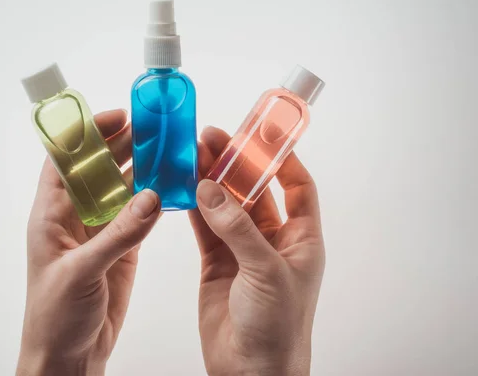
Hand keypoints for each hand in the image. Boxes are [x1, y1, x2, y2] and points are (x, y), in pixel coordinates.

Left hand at [17, 109, 160, 375]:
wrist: (68, 355)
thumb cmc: (54, 316)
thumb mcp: (82, 271)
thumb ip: (119, 234)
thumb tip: (152, 197)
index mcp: (51, 215)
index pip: (65, 160)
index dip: (87, 134)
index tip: (117, 117)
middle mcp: (75, 217)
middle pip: (98, 168)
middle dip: (121, 145)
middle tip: (151, 128)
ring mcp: (100, 231)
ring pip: (121, 189)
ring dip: (140, 169)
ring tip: (165, 149)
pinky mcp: (120, 248)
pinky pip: (138, 215)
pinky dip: (153, 199)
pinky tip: (168, 186)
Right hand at [189, 127, 324, 375]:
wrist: (250, 372)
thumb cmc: (278, 328)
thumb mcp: (266, 271)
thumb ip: (237, 228)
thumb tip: (210, 189)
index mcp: (301, 240)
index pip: (298, 187)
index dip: (283, 159)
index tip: (264, 134)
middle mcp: (273, 241)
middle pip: (255, 191)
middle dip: (236, 165)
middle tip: (214, 139)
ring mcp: (243, 251)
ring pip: (227, 206)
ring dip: (212, 182)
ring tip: (194, 154)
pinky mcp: (217, 263)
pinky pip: (206, 228)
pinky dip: (195, 208)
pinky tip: (184, 188)